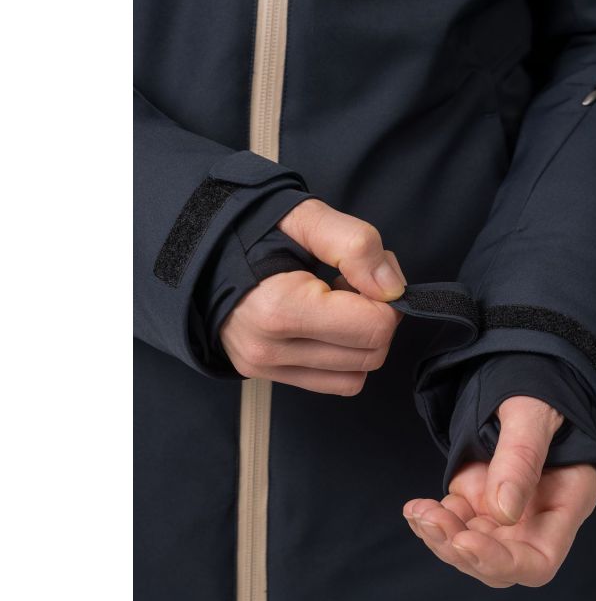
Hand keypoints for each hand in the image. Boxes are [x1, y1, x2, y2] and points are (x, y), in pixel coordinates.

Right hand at [220, 199, 405, 393]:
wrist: (196, 251)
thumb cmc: (249, 229)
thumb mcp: (303, 217)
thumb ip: (354, 244)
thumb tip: (393, 288)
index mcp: (279, 309)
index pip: (373, 327)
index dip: (386, 296)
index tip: (364, 271)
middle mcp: (271, 350)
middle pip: (371, 353)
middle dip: (378, 316)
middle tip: (353, 282)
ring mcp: (268, 369)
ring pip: (358, 374)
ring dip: (362, 338)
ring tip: (337, 302)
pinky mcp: (270, 377)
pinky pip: (336, 383)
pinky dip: (347, 356)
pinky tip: (327, 324)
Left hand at [403, 396, 595, 586]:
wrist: (520, 375)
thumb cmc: (538, 390)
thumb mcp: (531, 414)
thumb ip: (520, 458)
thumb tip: (503, 513)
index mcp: (567, 500)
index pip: (540, 559)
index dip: (502, 562)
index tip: (465, 541)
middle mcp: (538, 517)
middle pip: (501, 563)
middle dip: (460, 549)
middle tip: (430, 519)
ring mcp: (508, 512)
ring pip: (472, 549)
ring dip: (441, 537)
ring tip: (418, 511)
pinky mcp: (480, 501)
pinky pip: (456, 527)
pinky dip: (432, 523)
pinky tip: (416, 508)